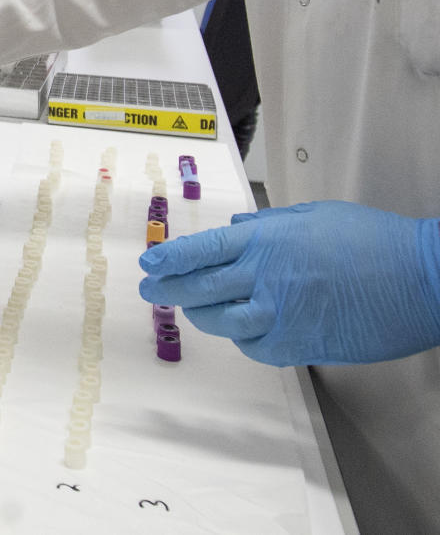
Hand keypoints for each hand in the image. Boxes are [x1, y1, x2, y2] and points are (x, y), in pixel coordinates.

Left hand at [138, 201, 439, 365]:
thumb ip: (268, 225)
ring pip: (217, 320)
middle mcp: (265, 275)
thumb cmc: (372, 242)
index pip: (202, 249)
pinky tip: (243, 327)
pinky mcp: (294, 345)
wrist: (420, 279)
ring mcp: (277, 313)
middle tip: (150, 291)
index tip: (149, 263)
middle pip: (198, 286)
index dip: (170, 257)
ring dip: (199, 315)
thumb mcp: (315, 216)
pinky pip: (250, 345)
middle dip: (166, 289)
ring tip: (191, 309)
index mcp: (268, 239)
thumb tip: (235, 229)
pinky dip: (241, 336)